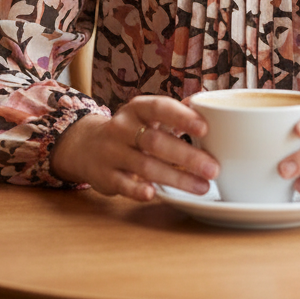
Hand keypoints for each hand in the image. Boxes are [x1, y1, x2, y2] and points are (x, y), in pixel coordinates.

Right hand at [50, 96, 218, 202]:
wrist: (86, 146)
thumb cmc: (131, 130)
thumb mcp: (147, 115)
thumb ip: (176, 112)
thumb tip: (207, 104)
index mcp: (137, 109)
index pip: (159, 108)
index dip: (181, 117)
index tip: (204, 129)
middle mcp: (122, 128)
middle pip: (156, 142)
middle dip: (187, 156)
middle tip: (213, 168)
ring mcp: (112, 153)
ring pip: (145, 165)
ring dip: (176, 178)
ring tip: (202, 187)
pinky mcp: (105, 177)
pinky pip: (122, 184)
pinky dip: (137, 189)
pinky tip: (154, 194)